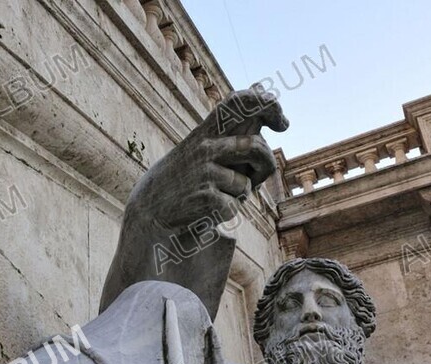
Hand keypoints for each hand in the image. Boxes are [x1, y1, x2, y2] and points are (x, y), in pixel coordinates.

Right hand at [129, 85, 288, 228]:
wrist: (148, 209)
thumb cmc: (182, 176)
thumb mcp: (200, 143)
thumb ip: (231, 122)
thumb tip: (261, 84)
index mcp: (205, 132)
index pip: (239, 103)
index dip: (267, 105)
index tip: (282, 123)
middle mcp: (205, 147)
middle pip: (257, 148)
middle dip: (264, 167)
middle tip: (256, 178)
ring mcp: (205, 171)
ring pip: (246, 184)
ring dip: (241, 193)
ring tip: (222, 194)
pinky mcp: (205, 196)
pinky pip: (234, 206)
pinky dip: (226, 212)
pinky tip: (206, 209)